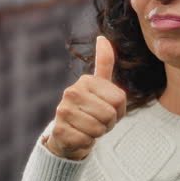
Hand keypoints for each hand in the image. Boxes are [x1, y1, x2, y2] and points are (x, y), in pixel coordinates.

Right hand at [44, 36, 126, 159]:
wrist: (67, 135)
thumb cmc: (89, 110)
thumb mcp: (99, 87)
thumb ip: (104, 63)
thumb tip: (102, 37)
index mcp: (86, 81)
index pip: (119, 99)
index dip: (118, 111)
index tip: (105, 109)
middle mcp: (72, 92)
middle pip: (110, 114)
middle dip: (108, 124)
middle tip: (96, 122)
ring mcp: (63, 111)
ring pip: (99, 128)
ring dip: (97, 133)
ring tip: (87, 129)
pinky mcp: (60, 130)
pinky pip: (87, 140)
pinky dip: (87, 143)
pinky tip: (78, 137)